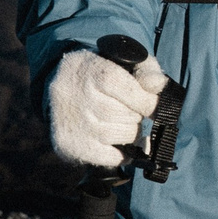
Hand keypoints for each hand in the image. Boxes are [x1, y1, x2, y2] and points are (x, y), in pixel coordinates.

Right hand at [47, 47, 164, 167]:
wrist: (59, 86)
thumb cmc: (100, 74)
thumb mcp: (123, 61)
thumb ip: (147, 70)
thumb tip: (158, 86)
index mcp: (90, 70)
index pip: (125, 88)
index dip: (147, 100)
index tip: (154, 105)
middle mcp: (76, 96)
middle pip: (124, 114)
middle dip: (137, 115)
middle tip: (134, 112)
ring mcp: (73, 124)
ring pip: (119, 135)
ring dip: (131, 132)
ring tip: (125, 124)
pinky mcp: (70, 146)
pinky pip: (109, 157)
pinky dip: (123, 154)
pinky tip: (122, 144)